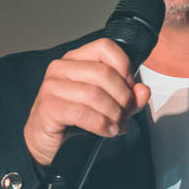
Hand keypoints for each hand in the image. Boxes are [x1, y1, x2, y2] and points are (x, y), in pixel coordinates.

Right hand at [24, 38, 151, 166]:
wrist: (45, 141)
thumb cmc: (72, 119)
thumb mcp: (107, 106)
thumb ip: (127, 97)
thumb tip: (143, 91)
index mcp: (75, 59)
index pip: (105, 47)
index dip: (124, 67)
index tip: (129, 87)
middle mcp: (61, 68)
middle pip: (104, 73)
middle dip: (122, 96)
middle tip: (125, 113)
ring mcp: (51, 86)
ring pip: (95, 94)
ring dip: (113, 113)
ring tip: (116, 125)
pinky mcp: (48, 107)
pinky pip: (82, 113)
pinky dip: (100, 124)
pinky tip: (106, 130)